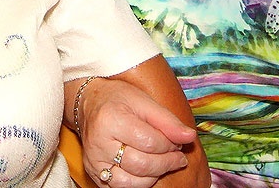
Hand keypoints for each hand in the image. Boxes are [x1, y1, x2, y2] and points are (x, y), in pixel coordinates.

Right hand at [79, 79, 196, 187]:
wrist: (88, 103)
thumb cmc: (117, 99)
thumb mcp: (143, 100)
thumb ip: (167, 120)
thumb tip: (190, 137)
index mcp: (111, 119)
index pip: (150, 142)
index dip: (170, 145)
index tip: (179, 142)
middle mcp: (99, 143)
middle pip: (142, 164)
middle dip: (166, 163)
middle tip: (177, 156)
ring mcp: (94, 161)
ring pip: (131, 182)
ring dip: (155, 175)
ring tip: (164, 164)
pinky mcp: (93, 173)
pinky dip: (139, 183)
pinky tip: (148, 171)